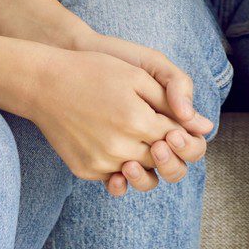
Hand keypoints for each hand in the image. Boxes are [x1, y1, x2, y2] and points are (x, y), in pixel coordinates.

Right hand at [23, 46, 207, 190]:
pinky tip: (116, 143)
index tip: (176, 121)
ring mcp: (100, 162)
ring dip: (145, 160)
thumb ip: (172, 102)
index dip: (182, 132)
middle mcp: (120, 148)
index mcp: (137, 121)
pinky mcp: (84, 170)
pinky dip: (120, 165)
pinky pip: (113, 177)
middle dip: (166, 148)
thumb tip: (204, 127)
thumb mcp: (137, 76)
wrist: (45, 83)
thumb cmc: (95, 71)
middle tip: (159, 131)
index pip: (176, 139)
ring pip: (139, 173)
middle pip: (160, 160)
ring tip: (139, 139)